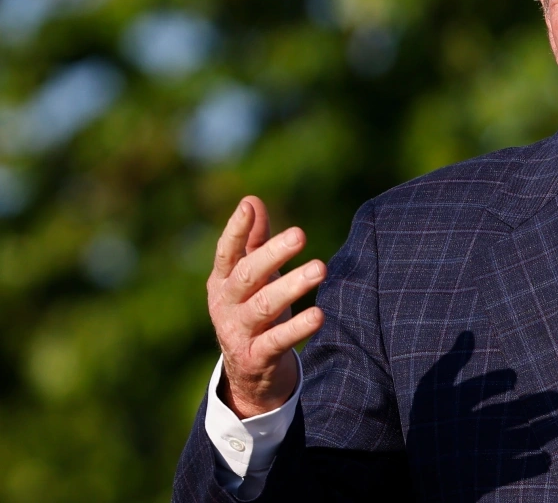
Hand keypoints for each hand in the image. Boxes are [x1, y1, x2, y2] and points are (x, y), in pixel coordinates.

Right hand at [207, 196, 325, 418]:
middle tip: (300, 233)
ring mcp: (238, 332)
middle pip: (247, 275)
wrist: (248, 372)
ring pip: (264, 306)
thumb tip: (252, 200)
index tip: (249, 206)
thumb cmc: (253, 309)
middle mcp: (226, 304)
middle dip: (272, 254)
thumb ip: (253, 240)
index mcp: (222, 281)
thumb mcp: (252, 276)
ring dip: (292, 286)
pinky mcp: (256, 357)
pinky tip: (319, 315)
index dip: (236, 230)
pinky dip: (298, 328)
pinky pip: (278, 341)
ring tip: (320, 268)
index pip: (226, 252)